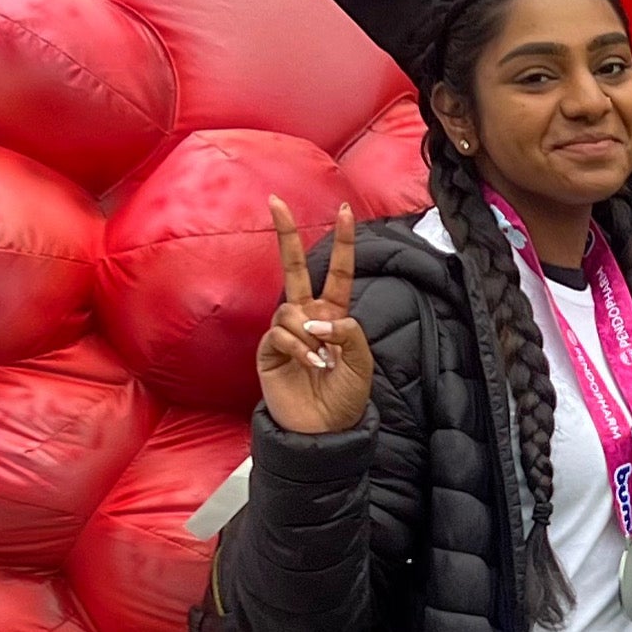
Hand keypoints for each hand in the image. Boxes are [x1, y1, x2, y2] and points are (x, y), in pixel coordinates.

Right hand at [257, 200, 372, 436]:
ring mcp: (287, 331)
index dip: (343, 242)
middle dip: (286, 234)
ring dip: (309, 334)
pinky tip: (309, 365)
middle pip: (295, 267)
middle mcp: (308, 316)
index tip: (345, 210)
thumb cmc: (345, 396)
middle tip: (275, 201)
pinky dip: (299, 348)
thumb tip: (318, 316)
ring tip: (320, 362)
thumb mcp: (361, 361)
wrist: (322, 430)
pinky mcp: (269, 350)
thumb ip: (348, 331)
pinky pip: (282, 334)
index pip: (340, 271)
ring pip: (292, 309)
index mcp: (335, 314)